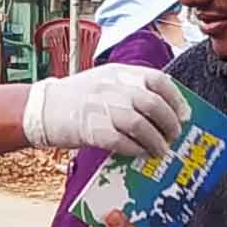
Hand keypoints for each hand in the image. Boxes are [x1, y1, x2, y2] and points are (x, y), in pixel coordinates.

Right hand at [22, 63, 185, 159]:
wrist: (43, 108)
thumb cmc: (78, 98)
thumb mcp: (106, 82)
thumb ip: (132, 89)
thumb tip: (165, 111)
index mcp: (120, 72)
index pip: (158, 80)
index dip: (176, 99)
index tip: (184, 115)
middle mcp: (113, 87)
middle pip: (153, 104)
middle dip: (169, 124)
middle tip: (174, 136)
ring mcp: (101, 107)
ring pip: (140, 124)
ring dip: (155, 141)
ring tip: (160, 151)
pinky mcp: (91, 129)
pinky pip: (121, 141)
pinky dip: (135, 149)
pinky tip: (140, 154)